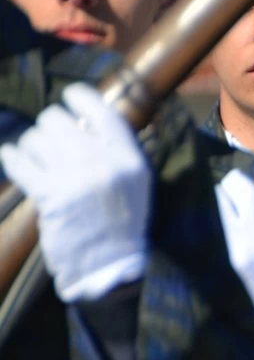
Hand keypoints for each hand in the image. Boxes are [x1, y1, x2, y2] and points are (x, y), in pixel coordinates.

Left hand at [1, 83, 149, 300]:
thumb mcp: (136, 180)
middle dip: (49, 126)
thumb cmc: (124, 220)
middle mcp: (101, 162)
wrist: (111, 263)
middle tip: (51, 140)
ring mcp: (74, 179)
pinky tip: (13, 158)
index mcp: (127, 156)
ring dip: (31, 145)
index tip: (69, 99)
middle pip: (57, 120)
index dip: (78, 96)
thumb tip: (83, 120)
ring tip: (37, 156)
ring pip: (35, 139)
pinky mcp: (50, 196)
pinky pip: (19, 163)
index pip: (100, 110)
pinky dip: (12, 157)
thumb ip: (116, 149)